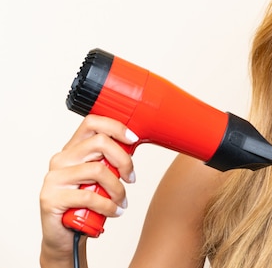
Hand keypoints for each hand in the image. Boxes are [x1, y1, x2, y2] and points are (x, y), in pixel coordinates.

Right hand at [39, 115, 137, 263]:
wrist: (65, 236)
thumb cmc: (86, 205)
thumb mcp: (101, 178)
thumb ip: (110, 160)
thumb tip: (133, 143)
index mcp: (72, 150)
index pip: (92, 123)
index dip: (116, 127)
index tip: (133, 139)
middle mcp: (61, 159)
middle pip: (100, 143)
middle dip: (124, 160)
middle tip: (131, 177)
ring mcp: (54, 178)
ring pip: (98, 170)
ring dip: (118, 188)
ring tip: (121, 201)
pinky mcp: (51, 198)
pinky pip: (89, 197)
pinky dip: (108, 206)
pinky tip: (114, 212)